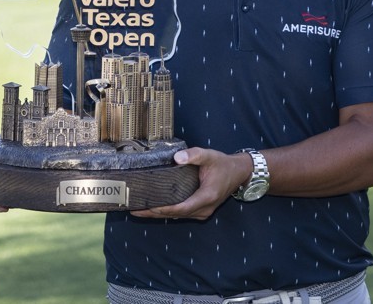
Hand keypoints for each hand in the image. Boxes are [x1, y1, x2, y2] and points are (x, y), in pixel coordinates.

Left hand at [129, 147, 249, 220]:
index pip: (181, 208)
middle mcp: (204, 209)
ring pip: (177, 216)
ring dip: (159, 214)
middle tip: (133, 209)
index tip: (147, 207)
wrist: (239, 172)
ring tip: (139, 209)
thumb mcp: (210, 155)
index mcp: (206, 197)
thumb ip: (194, 155)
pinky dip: (168, 211)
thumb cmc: (223, 164)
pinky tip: (155, 208)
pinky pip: (181, 213)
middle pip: (175, 215)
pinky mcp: (200, 211)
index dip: (163, 209)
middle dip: (154, 213)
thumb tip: (177, 157)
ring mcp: (202, 212)